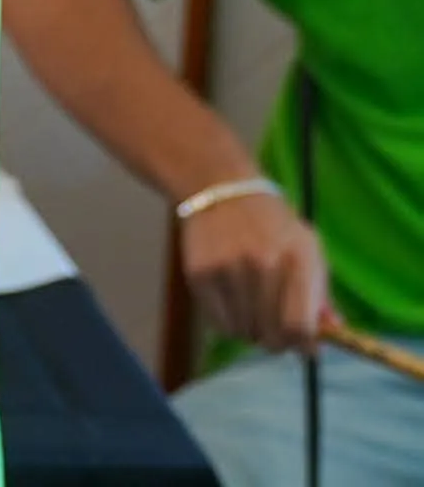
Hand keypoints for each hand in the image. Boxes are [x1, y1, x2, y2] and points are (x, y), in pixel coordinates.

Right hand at [181, 191, 333, 352]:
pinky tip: (232, 298)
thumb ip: (321, 293)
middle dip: (277, 339)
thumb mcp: (307, 247)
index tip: (302, 344)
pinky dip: (229, 321)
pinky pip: (220, 324)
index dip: (303, 344)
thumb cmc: (273, 224)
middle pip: (273, 336)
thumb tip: (332, 334)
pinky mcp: (201, 273)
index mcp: (298, 257)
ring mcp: (229, 268)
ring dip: (251, 328)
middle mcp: (263, 263)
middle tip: (275, 326)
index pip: (301, 327)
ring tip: (251, 303)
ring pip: (245, 333)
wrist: (221, 187)